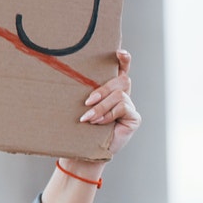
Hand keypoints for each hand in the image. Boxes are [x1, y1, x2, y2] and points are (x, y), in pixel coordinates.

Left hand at [62, 51, 139, 172]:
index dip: (123, 60)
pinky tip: (98, 123)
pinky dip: (108, 115)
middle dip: (102, 90)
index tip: (119, 52)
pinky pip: (123, 107)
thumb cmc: (78, 127)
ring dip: (101, 107)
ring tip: (88, 118)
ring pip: (119, 95)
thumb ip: (84, 92)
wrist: (82, 150)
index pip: (121, 69)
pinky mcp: (134, 117)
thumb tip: (69, 73)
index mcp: (110, 89)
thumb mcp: (80, 106)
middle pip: (120, 80)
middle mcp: (122, 95)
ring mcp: (130, 106)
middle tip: (87, 102)